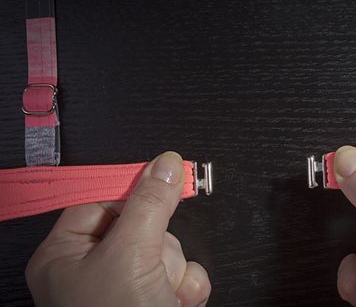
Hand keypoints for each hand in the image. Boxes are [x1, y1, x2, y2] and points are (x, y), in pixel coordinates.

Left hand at [26, 152, 210, 306]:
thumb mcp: (132, 254)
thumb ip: (151, 203)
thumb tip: (167, 163)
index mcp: (66, 254)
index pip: (102, 201)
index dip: (133, 192)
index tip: (162, 177)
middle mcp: (94, 269)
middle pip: (142, 225)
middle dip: (160, 246)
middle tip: (153, 265)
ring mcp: (128, 286)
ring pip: (168, 249)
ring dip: (176, 270)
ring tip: (166, 293)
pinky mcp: (155, 300)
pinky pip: (181, 273)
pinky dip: (188, 287)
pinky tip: (179, 302)